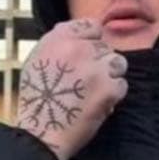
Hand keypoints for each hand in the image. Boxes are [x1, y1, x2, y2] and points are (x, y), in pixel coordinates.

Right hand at [17, 18, 127, 159]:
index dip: (92, 41)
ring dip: (110, 77)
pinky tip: (97, 104)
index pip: (91, 26)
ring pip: (118, 63)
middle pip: (105, 47)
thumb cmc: (36, 101)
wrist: (41, 132)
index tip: (87, 57)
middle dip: (99, 63)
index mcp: (58, 38)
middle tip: (86, 83)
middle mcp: (78, 48)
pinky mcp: (108, 88)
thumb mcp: (37, 60)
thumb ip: (58, 44)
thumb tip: (80, 38)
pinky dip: (113, 95)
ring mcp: (95, 68)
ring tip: (93, 92)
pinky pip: (122, 85)